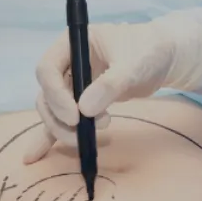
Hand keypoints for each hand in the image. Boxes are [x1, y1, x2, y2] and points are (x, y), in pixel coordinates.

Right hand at [24, 7, 201, 162]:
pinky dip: (55, 137)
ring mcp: (71, 85)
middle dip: (59, 119)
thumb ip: (109, 85)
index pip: (47, 70)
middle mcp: (66, 64)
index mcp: (71, 44)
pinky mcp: (79, 103)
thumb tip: (84, 111)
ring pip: (52, 111)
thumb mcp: (133, 65)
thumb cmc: (148, 51)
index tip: (75, 117)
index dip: (56, 96)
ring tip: (90, 138)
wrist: (162, 58)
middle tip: (82, 134)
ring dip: (63, 130)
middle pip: (46, 95)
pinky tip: (39, 156)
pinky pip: (62, 120)